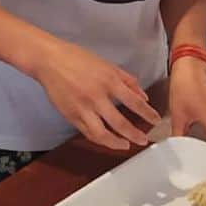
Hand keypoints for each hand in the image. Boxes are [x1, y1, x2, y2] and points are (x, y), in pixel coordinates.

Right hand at [33, 40, 159, 151]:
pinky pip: (88, 133)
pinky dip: (100, 139)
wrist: (49, 61)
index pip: (134, 102)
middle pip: (120, 123)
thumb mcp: (107, 65)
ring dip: (116, 143)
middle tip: (144, 140)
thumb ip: (127, 80)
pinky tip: (108, 140)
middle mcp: (96, 97)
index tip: (156, 120)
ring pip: (102, 134)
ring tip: (126, 145)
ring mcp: (82, 108)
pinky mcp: (70, 116)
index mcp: (108, 81)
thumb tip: (143, 96)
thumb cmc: (78, 59)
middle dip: (135, 134)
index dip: (148, 114)